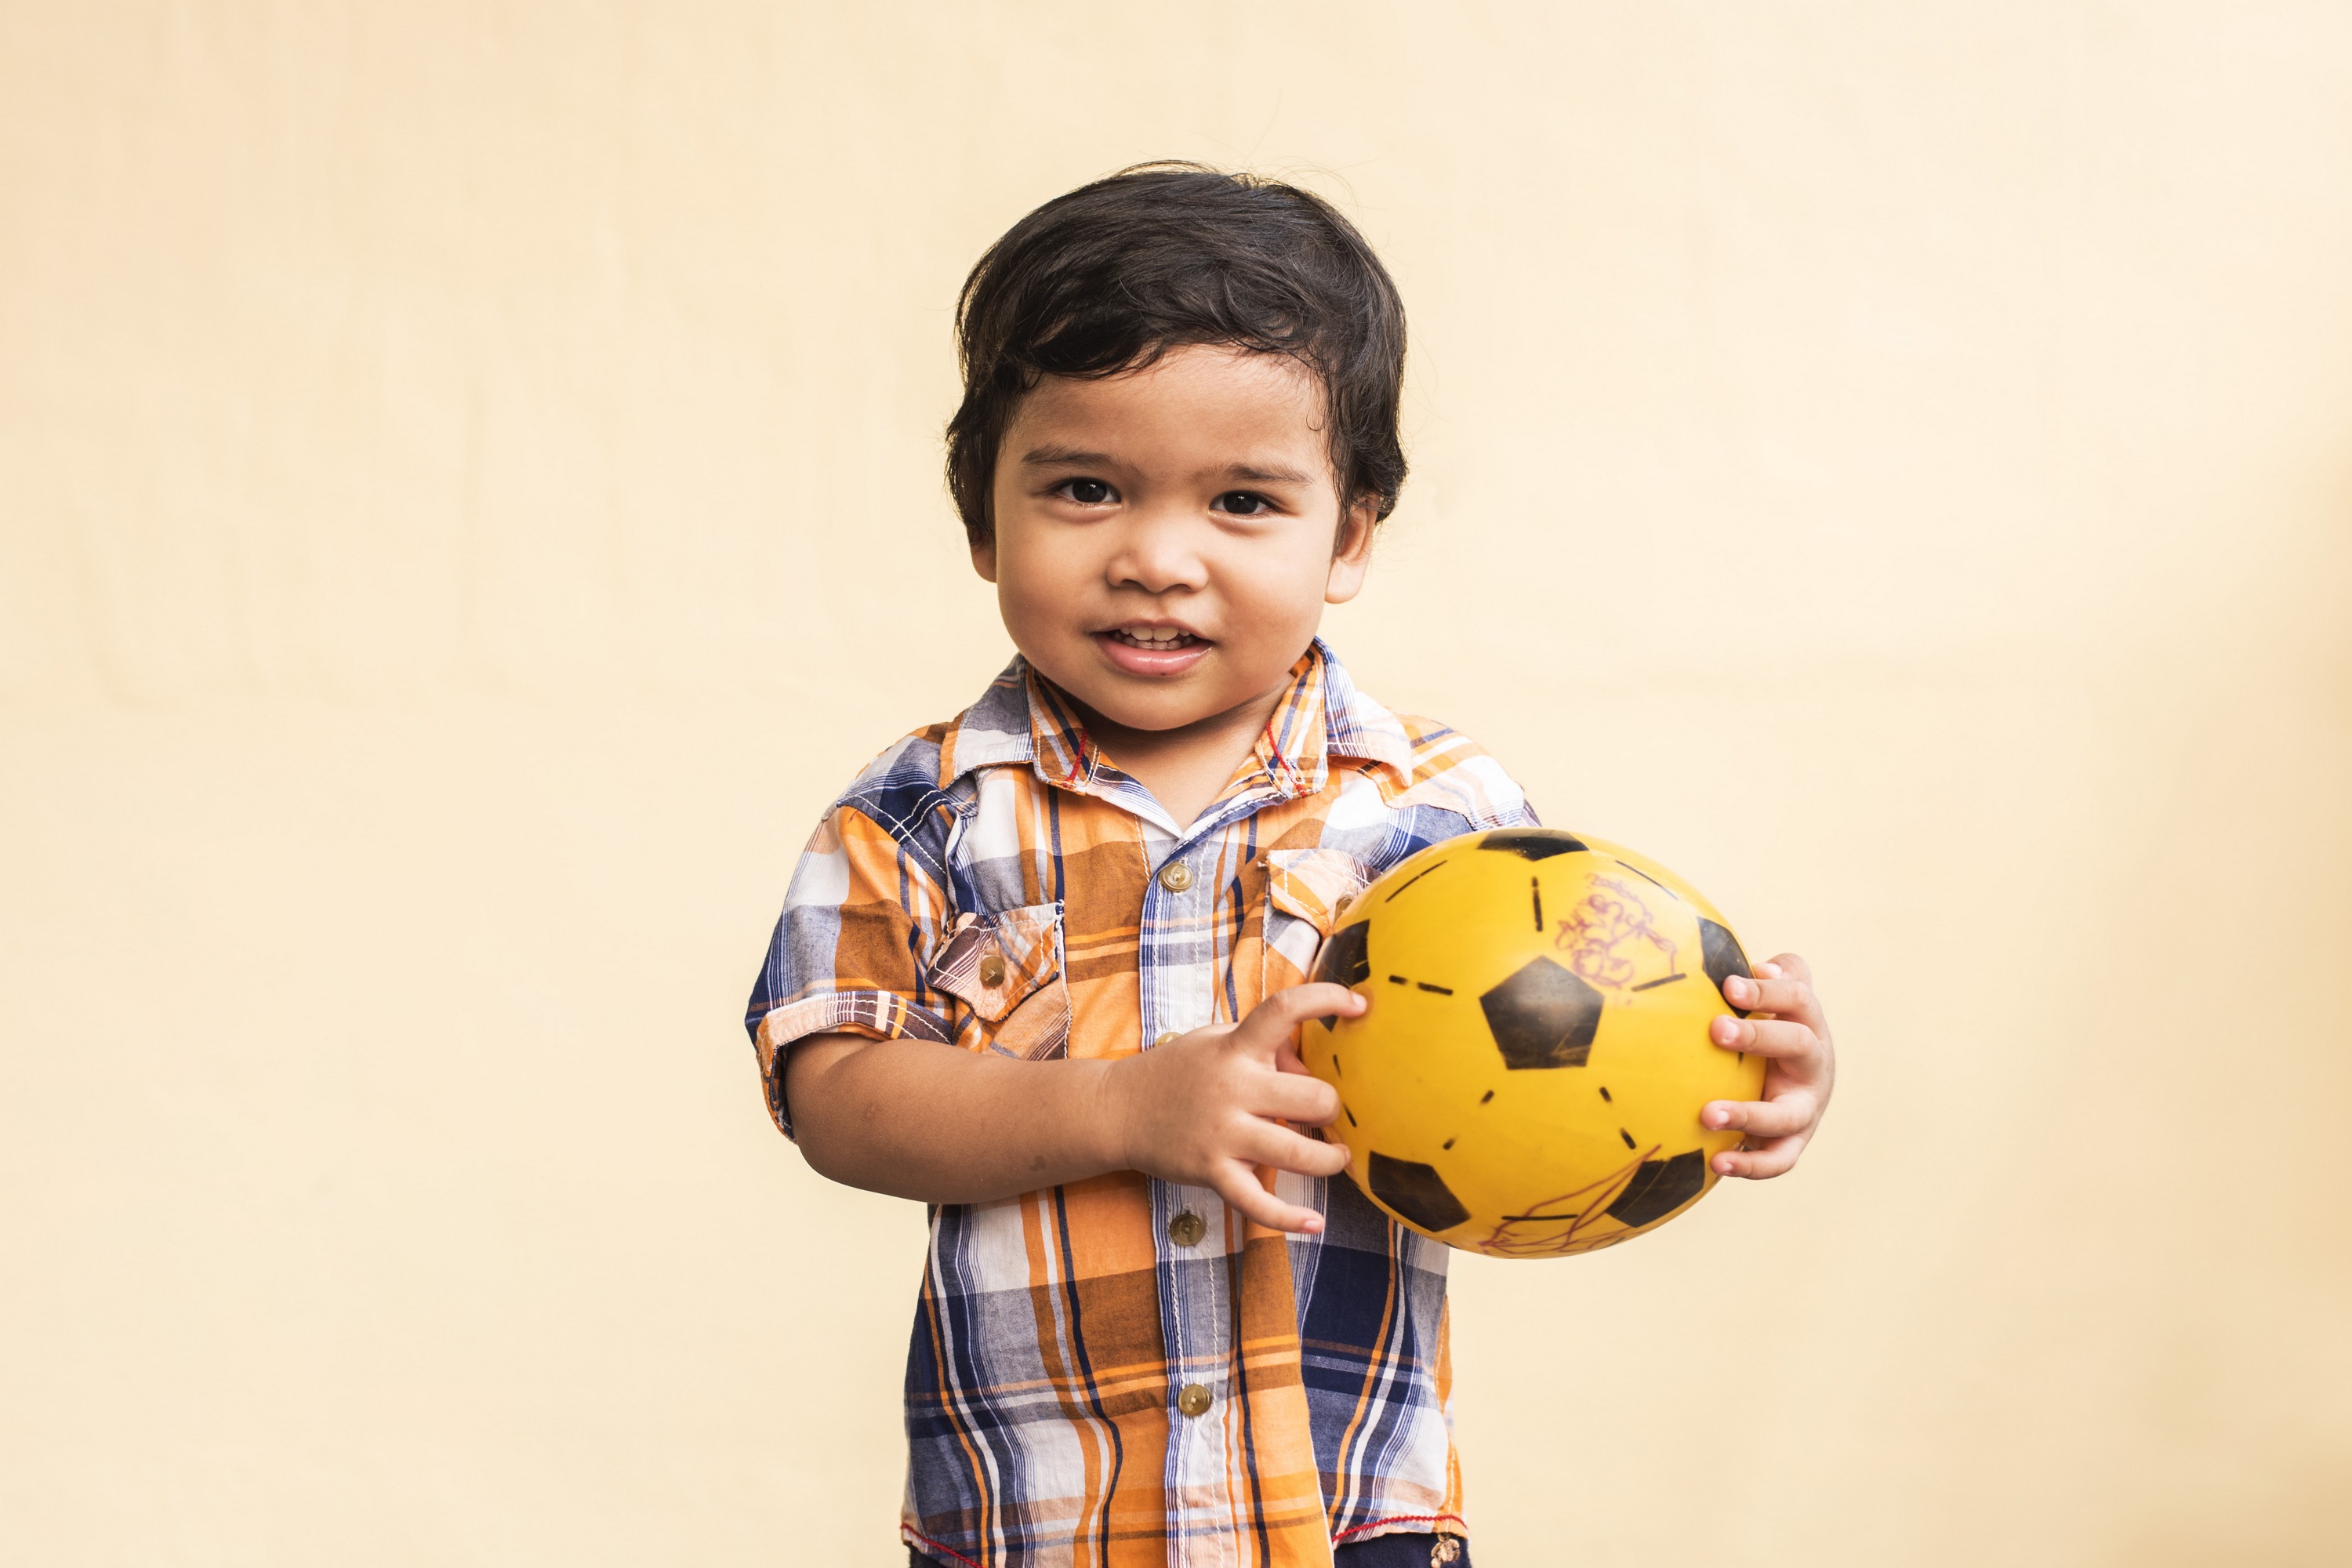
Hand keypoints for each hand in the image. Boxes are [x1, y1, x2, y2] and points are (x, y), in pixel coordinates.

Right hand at [1101, 984, 1366, 1233]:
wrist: (1118, 1110)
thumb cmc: (1178, 1072)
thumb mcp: (1217, 1043)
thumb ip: (1267, 1050)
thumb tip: (1315, 1070)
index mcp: (1235, 1048)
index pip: (1283, 1010)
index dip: (1326, 1000)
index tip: (1359, 1004)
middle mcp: (1232, 1088)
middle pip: (1312, 1097)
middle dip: (1331, 1108)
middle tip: (1326, 1114)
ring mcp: (1222, 1134)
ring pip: (1298, 1152)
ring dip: (1329, 1159)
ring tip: (1335, 1158)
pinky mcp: (1211, 1172)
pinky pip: (1256, 1202)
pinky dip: (1288, 1218)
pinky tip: (1315, 1223)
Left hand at [1701, 953, 1833, 1178]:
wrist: (1796, 1084)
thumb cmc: (1771, 1029)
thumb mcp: (1779, 998)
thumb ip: (1775, 976)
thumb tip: (1757, 966)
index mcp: (1808, 1023)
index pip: (1798, 998)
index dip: (1768, 991)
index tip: (1728, 985)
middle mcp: (1814, 1064)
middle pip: (1798, 1046)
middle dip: (1759, 1036)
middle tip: (1715, 1030)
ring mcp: (1807, 1107)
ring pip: (1788, 1114)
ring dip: (1749, 1114)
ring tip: (1707, 1114)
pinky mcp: (1793, 1143)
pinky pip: (1779, 1160)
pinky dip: (1751, 1166)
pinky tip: (1717, 1163)